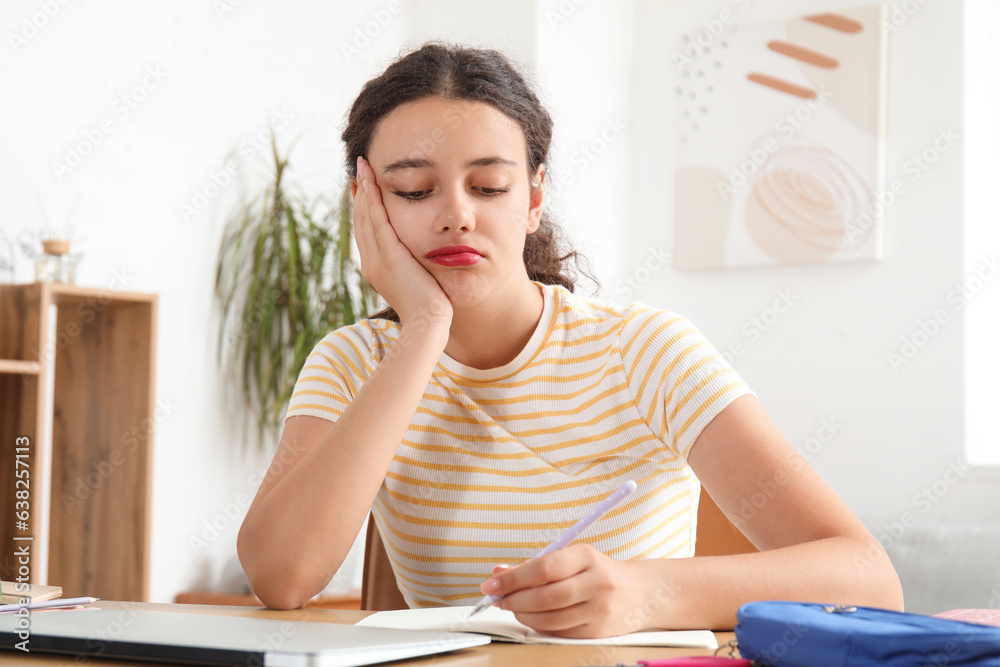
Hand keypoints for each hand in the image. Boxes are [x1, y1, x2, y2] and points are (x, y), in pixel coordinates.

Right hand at [354, 156, 452, 329]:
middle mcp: (370, 261)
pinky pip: (378, 222)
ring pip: (366, 217)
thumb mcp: (415, 281)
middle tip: (360, 169)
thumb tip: (416, 256)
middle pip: (361, 220)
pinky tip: (372, 182)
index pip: (365, 230)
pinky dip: (374, 200)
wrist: (427, 324)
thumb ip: (410, 265)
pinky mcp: (390, 256)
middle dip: (360, 193)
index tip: (364, 186)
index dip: (363, 207)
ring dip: (364, 189)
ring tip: (363, 166)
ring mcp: (377, 259)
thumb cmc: (428, 306)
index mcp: (375, 268)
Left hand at [479, 544, 654, 638]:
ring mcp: (599, 609)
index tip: (491, 584)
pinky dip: (539, 625)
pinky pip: (559, 631)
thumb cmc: (599, 571)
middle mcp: (596, 582)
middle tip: (497, 598)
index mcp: (587, 556)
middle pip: (544, 596)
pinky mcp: (597, 631)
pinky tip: (533, 616)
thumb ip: (535, 564)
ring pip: (549, 618)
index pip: (543, 568)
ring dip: (522, 614)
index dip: (512, 578)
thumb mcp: (571, 558)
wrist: (640, 592)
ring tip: (513, 607)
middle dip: (513, 599)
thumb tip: (498, 573)